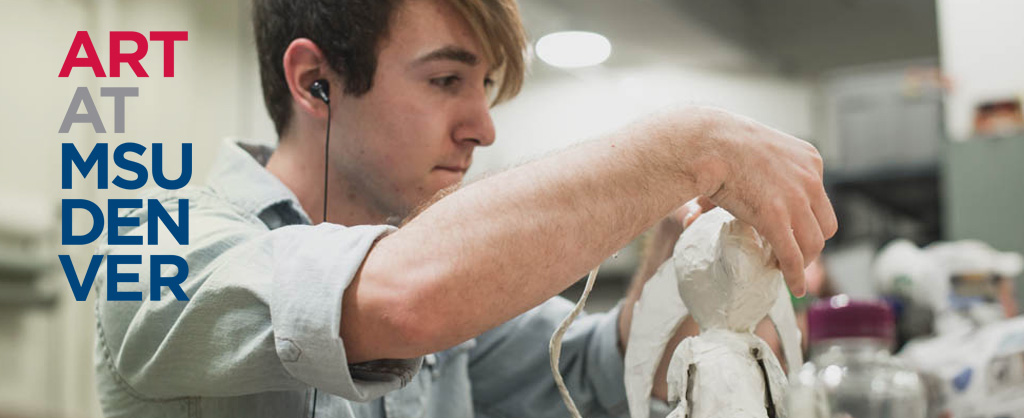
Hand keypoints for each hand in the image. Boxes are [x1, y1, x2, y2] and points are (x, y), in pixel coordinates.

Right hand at [690, 108, 837, 295]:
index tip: (792, 229)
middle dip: (809, 241)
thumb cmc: (717, 143)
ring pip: (813, 243)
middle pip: (825, 224)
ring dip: (801, 261)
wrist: (707, 142)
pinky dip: (795, 275)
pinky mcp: (777, 219)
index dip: (806, 219)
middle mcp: (811, 179)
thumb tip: (709, 202)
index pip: (819, 198)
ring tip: (781, 267)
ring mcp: (796, 200)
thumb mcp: (753, 151)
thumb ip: (747, 175)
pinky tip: (794, 287)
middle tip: (789, 251)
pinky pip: (793, 256)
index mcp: (809, 159)